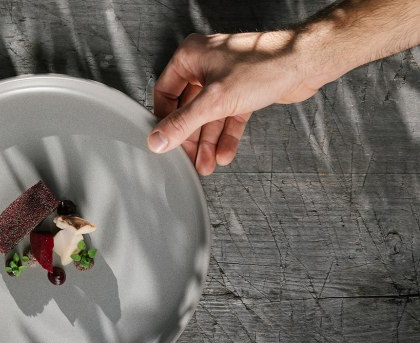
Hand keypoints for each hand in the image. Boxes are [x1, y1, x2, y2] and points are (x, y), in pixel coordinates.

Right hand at [147, 31, 321, 174]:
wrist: (307, 61)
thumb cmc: (266, 64)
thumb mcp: (215, 100)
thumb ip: (183, 123)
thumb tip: (158, 140)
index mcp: (191, 56)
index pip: (165, 93)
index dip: (164, 120)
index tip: (165, 141)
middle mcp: (205, 65)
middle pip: (188, 108)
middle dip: (192, 137)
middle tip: (190, 159)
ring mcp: (224, 78)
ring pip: (209, 116)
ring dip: (209, 141)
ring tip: (207, 163)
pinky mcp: (243, 90)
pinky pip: (228, 116)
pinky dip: (226, 135)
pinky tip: (224, 153)